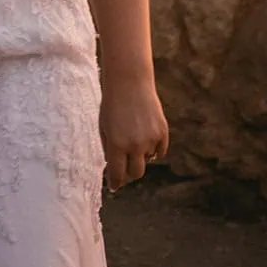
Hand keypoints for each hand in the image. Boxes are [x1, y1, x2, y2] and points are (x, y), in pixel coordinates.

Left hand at [100, 76, 167, 192]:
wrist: (129, 80)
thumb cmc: (112, 103)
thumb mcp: (104, 126)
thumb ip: (109, 149)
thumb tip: (114, 169)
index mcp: (117, 144)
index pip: (117, 175)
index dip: (115, 183)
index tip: (114, 186)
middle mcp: (135, 144)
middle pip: (136, 173)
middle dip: (129, 173)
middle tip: (125, 167)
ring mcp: (151, 139)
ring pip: (148, 159)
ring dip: (140, 154)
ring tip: (133, 133)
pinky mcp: (162, 132)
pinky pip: (160, 151)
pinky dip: (153, 148)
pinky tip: (145, 135)